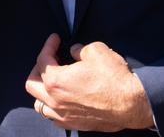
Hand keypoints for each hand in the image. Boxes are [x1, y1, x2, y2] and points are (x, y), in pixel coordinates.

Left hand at [24, 34, 154, 131]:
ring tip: (53, 81)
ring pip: (40, 105)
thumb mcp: (96, 51)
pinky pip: (55, 117)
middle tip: (50, 59)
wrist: (131, 103)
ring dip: (43, 91)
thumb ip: (80, 50)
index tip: (56, 39)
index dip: (49, 45)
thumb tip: (75, 51)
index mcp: (55, 80)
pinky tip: (64, 99)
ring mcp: (64, 115)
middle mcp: (55, 100)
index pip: (42, 60)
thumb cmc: (113, 77)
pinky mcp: (75, 124)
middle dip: (37, 69)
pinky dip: (54, 107)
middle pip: (32, 84)